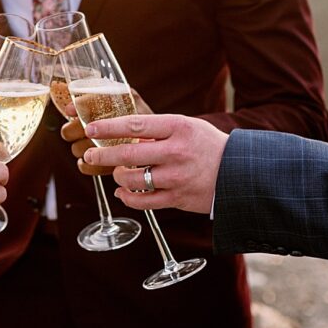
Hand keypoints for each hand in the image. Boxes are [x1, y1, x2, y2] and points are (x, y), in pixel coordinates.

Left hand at [67, 109, 227, 214]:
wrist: (238, 173)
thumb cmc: (208, 147)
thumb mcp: (188, 128)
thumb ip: (159, 132)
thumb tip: (126, 138)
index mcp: (178, 127)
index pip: (135, 125)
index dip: (109, 127)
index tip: (91, 129)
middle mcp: (176, 152)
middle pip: (129, 154)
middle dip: (103, 155)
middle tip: (89, 155)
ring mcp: (176, 177)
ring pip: (133, 180)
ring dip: (118, 177)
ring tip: (117, 173)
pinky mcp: (178, 199)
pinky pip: (144, 201)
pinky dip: (127, 198)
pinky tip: (122, 192)